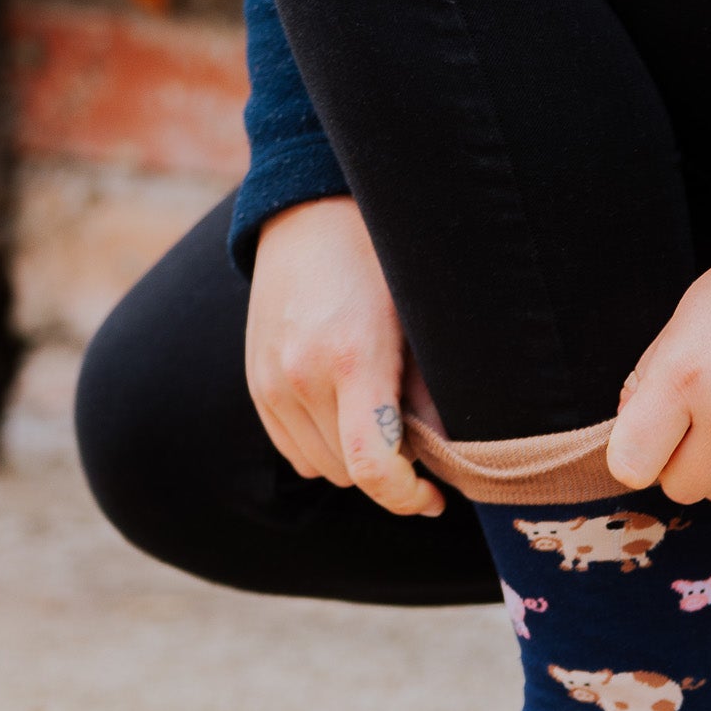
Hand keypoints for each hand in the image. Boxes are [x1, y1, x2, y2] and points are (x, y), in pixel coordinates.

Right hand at [246, 197, 444, 515]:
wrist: (313, 212)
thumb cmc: (385, 261)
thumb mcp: (423, 320)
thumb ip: (433, 393)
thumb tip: (454, 458)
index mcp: (352, 357)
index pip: (371, 466)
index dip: (407, 497)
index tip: (434, 497)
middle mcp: (301, 375)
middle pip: (349, 473)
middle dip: (389, 470)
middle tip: (420, 439)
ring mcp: (270, 380)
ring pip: (321, 468)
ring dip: (355, 460)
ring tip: (384, 416)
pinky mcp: (255, 382)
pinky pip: (293, 449)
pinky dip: (324, 446)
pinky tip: (351, 409)